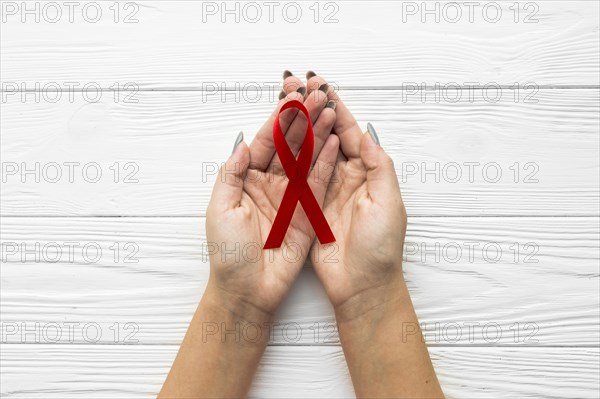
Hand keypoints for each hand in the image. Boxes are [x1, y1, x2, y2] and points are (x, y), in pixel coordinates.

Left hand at [206, 74, 338, 319]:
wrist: (248, 290)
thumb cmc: (228, 252)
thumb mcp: (220, 208)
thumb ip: (231, 173)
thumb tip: (243, 142)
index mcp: (247, 180)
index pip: (266, 143)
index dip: (278, 120)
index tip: (292, 98)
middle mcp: (270, 184)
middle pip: (289, 145)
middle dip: (303, 119)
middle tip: (317, 95)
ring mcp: (291, 197)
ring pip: (306, 159)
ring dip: (318, 134)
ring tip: (330, 110)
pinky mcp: (308, 212)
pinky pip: (319, 183)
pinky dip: (327, 163)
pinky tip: (335, 142)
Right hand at [305, 73, 441, 398]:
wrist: (362, 286)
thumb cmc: (381, 247)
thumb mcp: (388, 202)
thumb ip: (378, 166)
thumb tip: (366, 132)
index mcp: (368, 173)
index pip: (349, 134)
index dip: (336, 110)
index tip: (320, 88)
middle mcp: (347, 178)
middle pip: (327, 137)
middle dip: (313, 112)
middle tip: (297, 88)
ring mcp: (326, 191)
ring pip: (310, 153)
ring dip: (299, 129)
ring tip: (285, 105)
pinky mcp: (309, 207)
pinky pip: (298, 177)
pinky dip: (290, 158)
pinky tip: (278, 141)